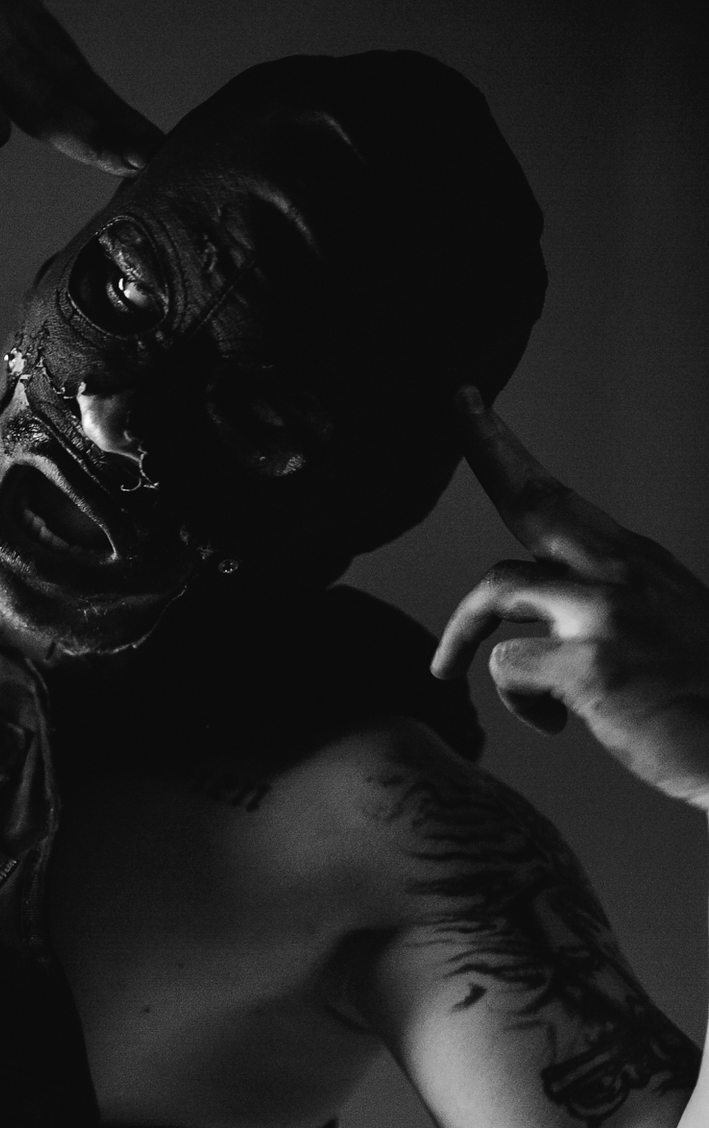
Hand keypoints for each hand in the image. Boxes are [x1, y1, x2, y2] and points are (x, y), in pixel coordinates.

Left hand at [432, 388, 708, 809]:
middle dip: (488, 445)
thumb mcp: (665, 632)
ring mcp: (606, 612)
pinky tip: (554, 723)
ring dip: (459, 633)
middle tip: (459, 404)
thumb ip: (606, 609)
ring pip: (495, 588)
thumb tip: (540, 623)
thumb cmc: (704, 706)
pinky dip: (518, 701)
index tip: (471, 404)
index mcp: (638, 564)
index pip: (561, 500)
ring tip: (444, 670)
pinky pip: (506, 667)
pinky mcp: (591, 663)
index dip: (509, 454)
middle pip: (534, 498)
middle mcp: (623, 572)